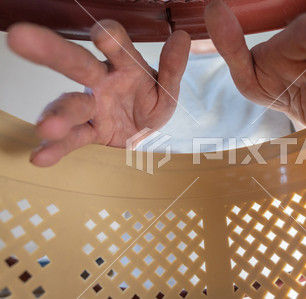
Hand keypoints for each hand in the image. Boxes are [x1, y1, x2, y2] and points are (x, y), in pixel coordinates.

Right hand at [7, 20, 190, 166]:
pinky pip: (72, 140)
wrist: (144, 133)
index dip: (111, 39)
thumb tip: (182, 37)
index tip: (102, 34)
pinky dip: (56, 149)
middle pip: (77, 65)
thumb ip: (172, 68)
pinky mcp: (88, 133)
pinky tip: (40, 157)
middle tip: (21, 37)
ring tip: (46, 127)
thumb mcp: (167, 89)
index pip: (118, 48)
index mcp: (126, 66)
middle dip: (53, 52)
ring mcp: (92, 108)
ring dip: (57, 115)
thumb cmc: (151, 103)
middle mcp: (102, 82)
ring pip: (70, 106)